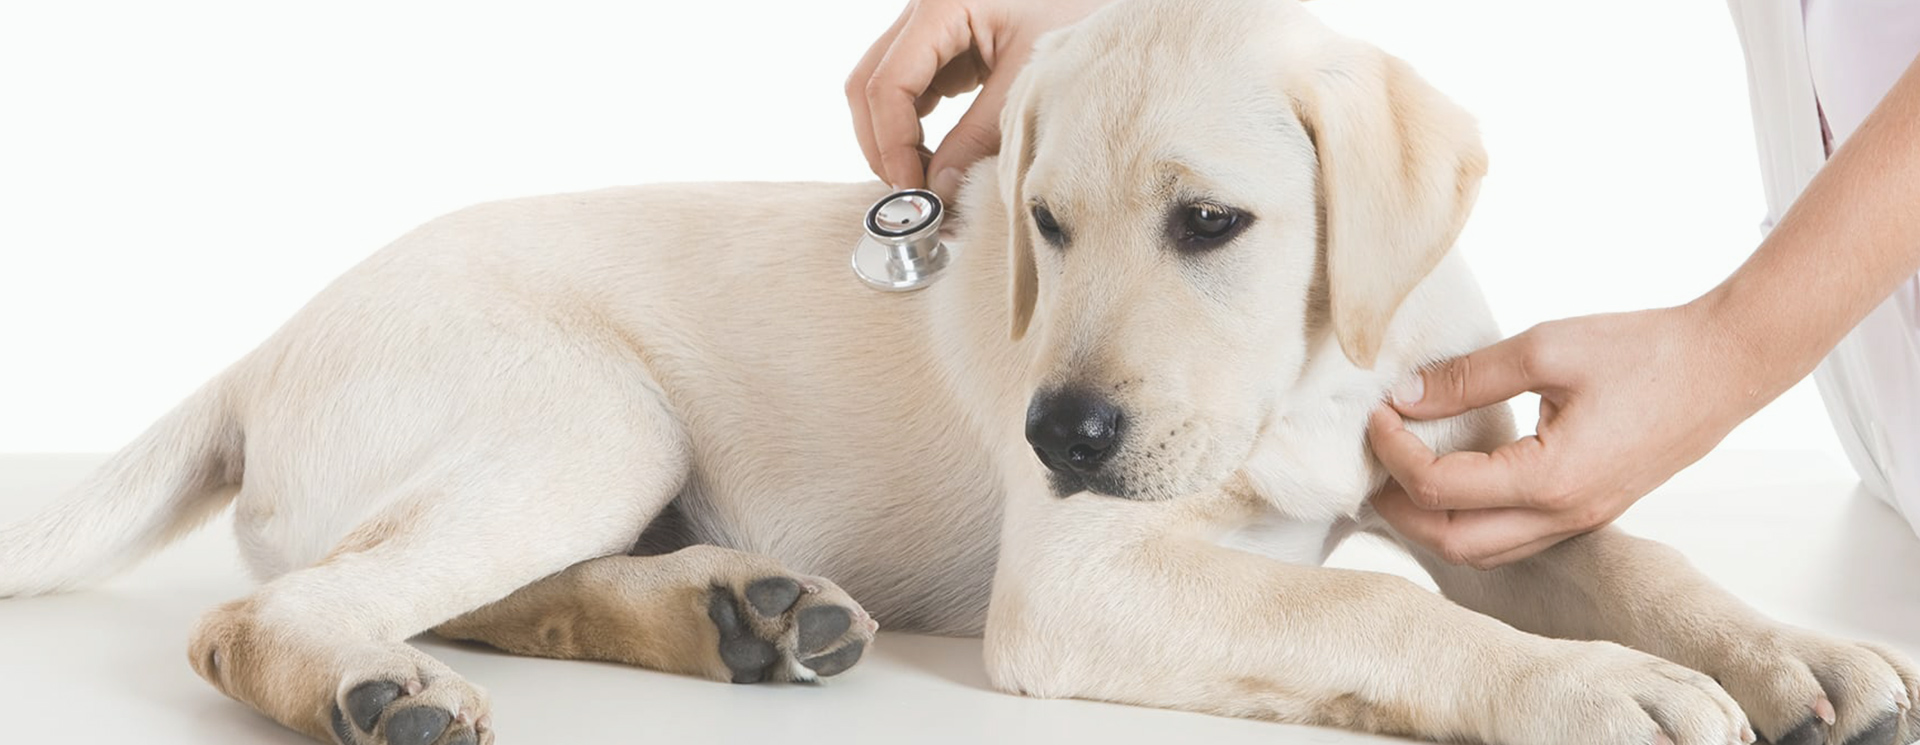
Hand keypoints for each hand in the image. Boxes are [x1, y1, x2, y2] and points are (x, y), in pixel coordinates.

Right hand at [846, 0, 1112, 196]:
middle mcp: (925, 9)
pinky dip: (914, 126)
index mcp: (941, 5)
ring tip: (929, 183)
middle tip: (914, 196)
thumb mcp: (1026, 84)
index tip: (914, 192)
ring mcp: (932, 25)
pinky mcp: (947, 43)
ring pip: (882, 87)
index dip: (891, 146)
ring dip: (894, 138)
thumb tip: (938, 192)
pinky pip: (910, 87)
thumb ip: (978, 136)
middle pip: (868, 84)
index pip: (886, 84)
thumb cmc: (1077, 13)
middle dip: (883, 145)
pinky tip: (940, 159)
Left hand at [1366, 304, 1766, 568]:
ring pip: (1484, 553)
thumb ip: (1469, 377)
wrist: (1726, 364)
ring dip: (1433, 526)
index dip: (1394, 452)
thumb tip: (1404, 396)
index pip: (1440, 487)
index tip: (1378, 414)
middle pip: (1453, 543)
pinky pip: (1515, 540)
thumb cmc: (1645, 349)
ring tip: (1402, 480)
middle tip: (1374, 463)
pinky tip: (1455, 485)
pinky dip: (1471, 524)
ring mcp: (1580, 520)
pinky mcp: (1590, 511)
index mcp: (1551, 479)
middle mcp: (1565, 514)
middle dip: (1401, 509)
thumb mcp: (1546, 347)